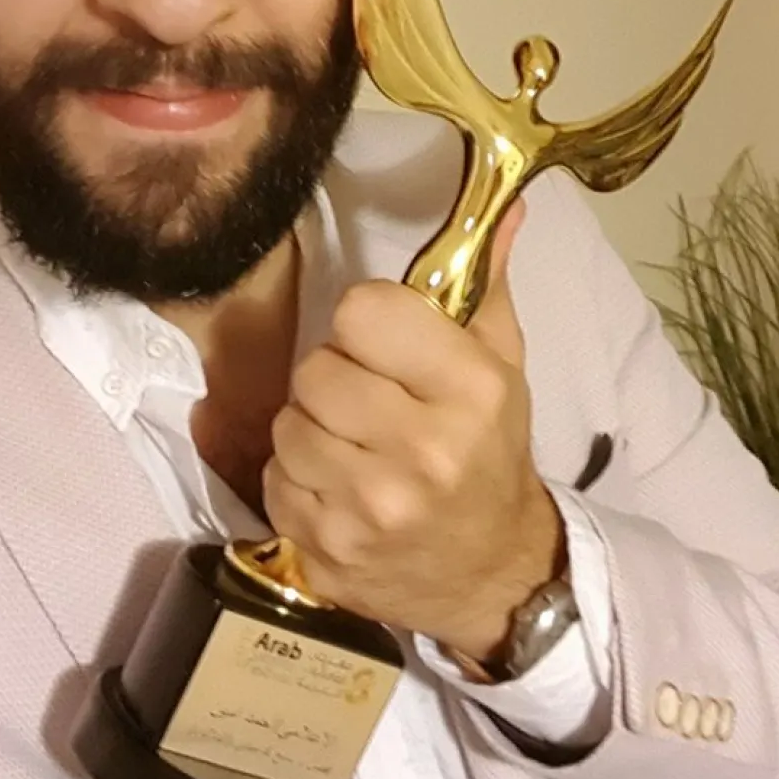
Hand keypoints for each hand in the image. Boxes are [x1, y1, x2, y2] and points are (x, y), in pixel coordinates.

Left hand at [263, 200, 563, 660]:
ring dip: (311, 428)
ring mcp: (368, 508)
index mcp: (469, 391)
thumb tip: (504, 204)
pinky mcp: (327, 550)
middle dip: (335, 378)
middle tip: (369, 401)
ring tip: (353, 446)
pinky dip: (297, 479)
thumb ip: (484, 283)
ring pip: (287, 424)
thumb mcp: (502, 366)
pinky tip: (338, 488)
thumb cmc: (491, 454)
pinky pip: (274, 479)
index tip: (386, 344)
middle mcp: (421, 451)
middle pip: (315, 369)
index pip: (362, 312)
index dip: (367, 322)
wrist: (493, 574)